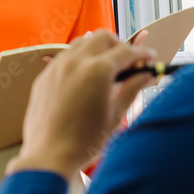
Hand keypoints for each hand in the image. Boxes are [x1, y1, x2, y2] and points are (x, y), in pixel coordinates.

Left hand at [8, 30, 155, 179]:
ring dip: (97, 49)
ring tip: (106, 68)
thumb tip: (145, 76)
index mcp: (97, 71)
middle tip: (127, 62)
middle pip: (102, 37)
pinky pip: (64, 57)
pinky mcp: (44, 77)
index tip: (149, 57)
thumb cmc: (84, 141)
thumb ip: (131, 89)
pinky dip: (79, 59)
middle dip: (118, 45)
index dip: (141, 53)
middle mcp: (75, 63)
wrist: (48, 156)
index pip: (126, 52)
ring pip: (81, 43)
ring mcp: (56, 68)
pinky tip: (84, 77)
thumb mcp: (115, 115)